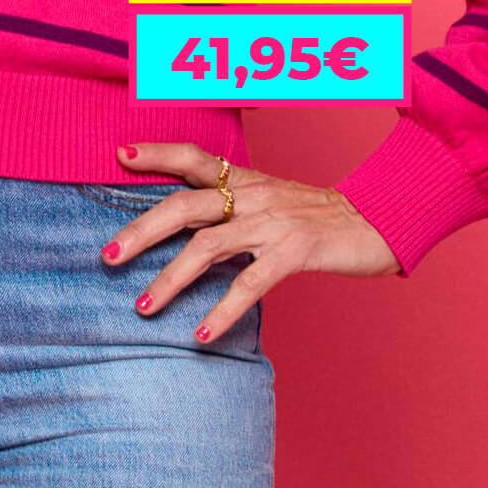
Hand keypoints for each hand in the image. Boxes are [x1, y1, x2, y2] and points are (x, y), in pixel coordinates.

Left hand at [101, 141, 400, 342]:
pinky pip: (249, 282)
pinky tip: (200, 334)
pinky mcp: (295, 251)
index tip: (118, 155)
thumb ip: (231, 209)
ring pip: (207, 245)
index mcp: (246, 179)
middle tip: (106, 256)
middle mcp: (253, 194)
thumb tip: (183, 231)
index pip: (192, 156)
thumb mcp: (272, 200)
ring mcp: (273, 221)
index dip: (155, 153)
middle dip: (141, 229)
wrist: (381, 220)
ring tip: (142, 307)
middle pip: (184, 204)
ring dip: (169, 278)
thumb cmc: (319, 216)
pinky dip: (222, 310)